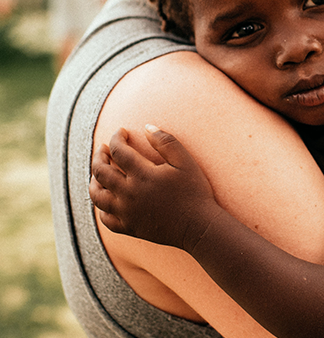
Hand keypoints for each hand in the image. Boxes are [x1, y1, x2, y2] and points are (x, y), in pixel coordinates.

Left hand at [89, 126, 220, 252]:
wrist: (199, 226)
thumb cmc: (195, 191)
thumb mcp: (185, 161)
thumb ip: (166, 141)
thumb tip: (147, 126)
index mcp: (143, 175)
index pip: (119, 151)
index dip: (116, 138)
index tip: (121, 132)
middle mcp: (129, 194)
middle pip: (101, 171)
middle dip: (99, 156)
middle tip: (104, 149)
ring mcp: (126, 213)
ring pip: (97, 195)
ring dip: (94, 180)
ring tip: (99, 172)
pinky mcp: (129, 227)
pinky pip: (105, 218)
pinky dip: (101, 207)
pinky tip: (108, 198)